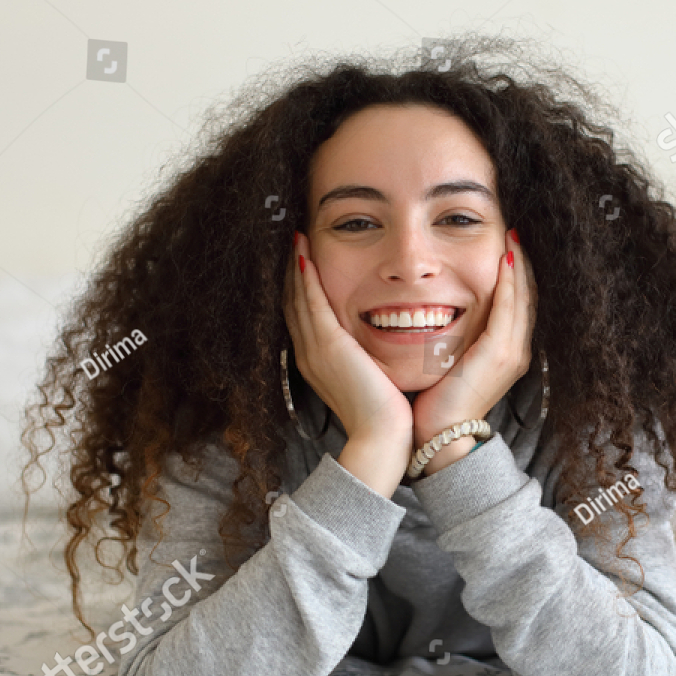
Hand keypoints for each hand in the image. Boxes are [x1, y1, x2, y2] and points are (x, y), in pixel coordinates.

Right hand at [285, 232, 413, 493]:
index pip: (302, 314)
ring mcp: (314, 350)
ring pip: (296, 297)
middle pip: (292, 301)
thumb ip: (366, 358)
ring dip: (294, 265)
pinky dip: (306, 277)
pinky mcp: (327, 347)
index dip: (299, 285)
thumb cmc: (384, 414)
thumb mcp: (370, 379)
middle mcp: (309, 353)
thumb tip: (373, 344)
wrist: (381, 439)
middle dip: (291, 269)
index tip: (301, 257)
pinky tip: (303, 253)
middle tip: (292, 237)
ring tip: (294, 236)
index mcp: (318, 361)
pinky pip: (310, 302)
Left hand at [412, 229, 535, 475]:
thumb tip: (436, 314)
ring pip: (522, 297)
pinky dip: (509, 281)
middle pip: (525, 295)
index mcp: (505, 352)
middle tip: (514, 230)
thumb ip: (452, 338)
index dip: (514, 273)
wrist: (438, 437)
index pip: (516, 302)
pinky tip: (504, 258)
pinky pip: (509, 308)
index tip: (505, 245)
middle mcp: (515, 350)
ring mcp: (511, 352)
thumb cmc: (436, 403)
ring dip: (518, 264)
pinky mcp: (500, 354)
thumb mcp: (448, 363)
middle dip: (520, 261)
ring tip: (512, 235)